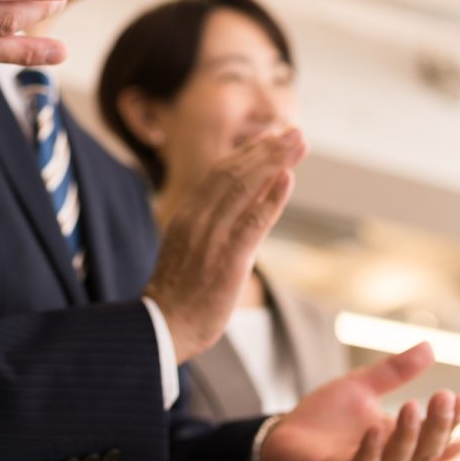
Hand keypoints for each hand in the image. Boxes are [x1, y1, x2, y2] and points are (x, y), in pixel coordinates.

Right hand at [142, 129, 306, 362]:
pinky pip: (253, 221)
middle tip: (295, 133)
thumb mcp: (186, 251)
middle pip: (234, 172)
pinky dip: (272, 198)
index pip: (219, 173)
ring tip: (298, 144)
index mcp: (187, 215)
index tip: (272, 140)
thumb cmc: (176, 297)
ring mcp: (212, 237)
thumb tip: (238, 214)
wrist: (161, 327)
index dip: (248, 153)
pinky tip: (288, 178)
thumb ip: (207, 228)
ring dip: (275, 162)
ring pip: (244, 188)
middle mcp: (197, 219)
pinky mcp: (228, 259)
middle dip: (267, 150)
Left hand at [258, 343, 459, 460]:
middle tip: (445, 398)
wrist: (283, 438)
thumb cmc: (325, 417)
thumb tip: (430, 346)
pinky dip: (372, 450)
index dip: (450, 420)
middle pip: (424, 451)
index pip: (434, 436)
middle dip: (438, 426)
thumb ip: (393, 372)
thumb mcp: (361, 387)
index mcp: (397, 441)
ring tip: (413, 405)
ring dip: (409, 435)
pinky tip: (377, 426)